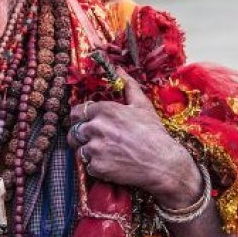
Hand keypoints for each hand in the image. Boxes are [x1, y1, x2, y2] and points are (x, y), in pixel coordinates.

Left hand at [67, 75, 202, 206]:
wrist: (163, 163)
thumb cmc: (154, 133)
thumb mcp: (142, 105)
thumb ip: (128, 86)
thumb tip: (119, 69)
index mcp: (104, 110)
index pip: (76, 112)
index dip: (81, 118)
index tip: (87, 123)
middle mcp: (95, 127)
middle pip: (74, 132)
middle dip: (81, 136)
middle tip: (96, 140)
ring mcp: (95, 148)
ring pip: (79, 150)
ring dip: (88, 152)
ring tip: (105, 152)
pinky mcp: (97, 167)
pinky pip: (88, 166)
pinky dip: (96, 167)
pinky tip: (111, 164)